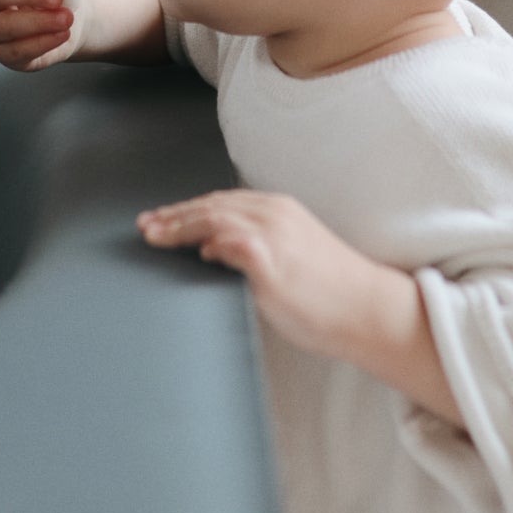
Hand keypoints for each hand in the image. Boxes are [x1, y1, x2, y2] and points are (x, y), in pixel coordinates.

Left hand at [137, 190, 462, 423]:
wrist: (367, 310)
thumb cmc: (332, 293)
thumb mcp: (290, 257)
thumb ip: (255, 249)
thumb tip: (216, 253)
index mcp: (279, 210)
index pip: (220, 202)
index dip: (186, 209)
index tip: (159, 219)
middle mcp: (274, 214)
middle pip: (210, 206)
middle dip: (173, 215)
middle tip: (144, 226)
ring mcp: (273, 235)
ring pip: (213, 218)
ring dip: (179, 227)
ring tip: (155, 237)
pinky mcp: (272, 260)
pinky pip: (231, 243)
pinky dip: (211, 243)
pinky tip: (198, 252)